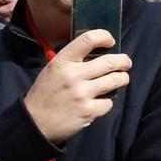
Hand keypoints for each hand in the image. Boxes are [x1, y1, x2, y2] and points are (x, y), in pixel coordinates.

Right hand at [24, 28, 131, 144]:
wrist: (35, 123)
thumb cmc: (45, 94)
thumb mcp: (52, 71)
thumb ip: (71, 61)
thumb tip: (99, 53)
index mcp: (62, 62)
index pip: (88, 39)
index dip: (104, 36)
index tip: (110, 41)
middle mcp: (73, 76)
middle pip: (110, 62)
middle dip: (123, 61)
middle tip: (125, 63)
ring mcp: (82, 94)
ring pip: (116, 80)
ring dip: (122, 79)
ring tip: (121, 79)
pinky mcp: (88, 111)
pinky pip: (108, 102)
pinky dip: (106, 102)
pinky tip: (99, 102)